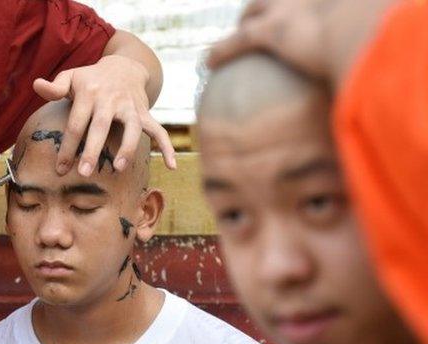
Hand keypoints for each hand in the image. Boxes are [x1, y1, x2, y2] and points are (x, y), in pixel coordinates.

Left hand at [33, 55, 174, 175]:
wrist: (124, 67)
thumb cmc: (91, 79)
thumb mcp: (71, 77)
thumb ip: (54, 86)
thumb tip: (36, 85)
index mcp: (89, 93)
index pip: (76, 124)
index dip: (67, 147)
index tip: (60, 169)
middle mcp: (111, 100)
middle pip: (101, 127)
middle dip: (92, 150)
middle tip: (84, 173)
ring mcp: (130, 107)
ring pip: (132, 128)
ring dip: (128, 147)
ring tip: (120, 168)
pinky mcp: (145, 113)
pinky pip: (159, 130)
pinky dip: (167, 147)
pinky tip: (172, 166)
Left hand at [208, 0, 392, 84]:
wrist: (365, 35)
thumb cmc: (377, 46)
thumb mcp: (372, 48)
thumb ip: (360, 61)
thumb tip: (365, 91)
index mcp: (330, 2)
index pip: (304, 2)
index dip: (295, 9)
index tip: (295, 19)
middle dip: (265, 8)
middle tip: (259, 24)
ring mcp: (288, 9)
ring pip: (254, 11)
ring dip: (244, 23)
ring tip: (234, 38)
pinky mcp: (271, 29)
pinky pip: (237, 41)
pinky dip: (222, 51)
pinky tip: (208, 63)